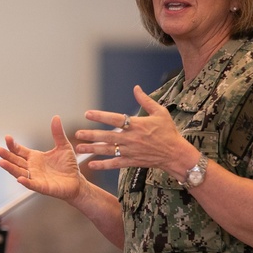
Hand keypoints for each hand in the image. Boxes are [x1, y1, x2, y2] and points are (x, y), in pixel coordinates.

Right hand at [0, 115, 87, 203]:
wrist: (77, 182)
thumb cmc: (69, 165)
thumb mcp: (63, 146)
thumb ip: (57, 133)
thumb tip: (56, 117)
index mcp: (35, 157)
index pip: (19, 151)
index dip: (13, 145)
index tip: (7, 138)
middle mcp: (32, 167)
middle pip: (15, 161)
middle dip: (6, 155)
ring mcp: (35, 177)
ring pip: (19, 172)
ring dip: (10, 168)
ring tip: (1, 162)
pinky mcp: (42, 187)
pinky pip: (32, 184)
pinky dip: (26, 182)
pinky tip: (20, 178)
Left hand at [75, 85, 189, 175]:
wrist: (176, 154)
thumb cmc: (169, 132)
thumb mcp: (160, 112)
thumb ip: (146, 100)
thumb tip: (136, 88)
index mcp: (137, 125)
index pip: (115, 119)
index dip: (100, 116)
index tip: (87, 114)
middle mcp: (131, 138)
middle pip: (107, 136)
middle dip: (91, 135)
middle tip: (77, 133)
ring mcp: (131, 151)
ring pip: (108, 150)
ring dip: (92, 149)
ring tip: (79, 148)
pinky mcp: (132, 161)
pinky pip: (115, 163)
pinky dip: (103, 164)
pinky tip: (92, 164)